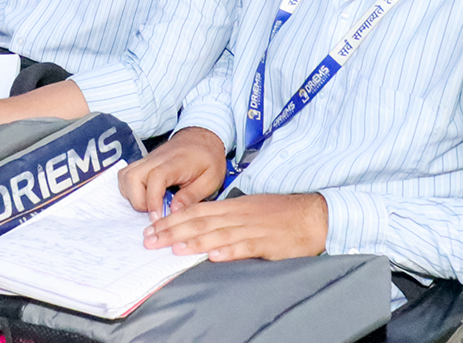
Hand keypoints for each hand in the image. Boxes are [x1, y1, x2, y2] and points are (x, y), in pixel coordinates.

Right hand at [120, 127, 227, 218]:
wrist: (203, 137)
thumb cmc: (208, 159)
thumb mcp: (211, 180)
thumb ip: (192, 195)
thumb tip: (174, 211)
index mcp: (176, 162)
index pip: (156, 178)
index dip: (153, 200)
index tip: (156, 217)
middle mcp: (157, 159)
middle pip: (133, 177)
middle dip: (138, 201)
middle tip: (155, 213)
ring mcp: (147, 159)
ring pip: (125, 176)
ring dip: (131, 195)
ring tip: (149, 206)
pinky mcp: (143, 162)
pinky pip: (126, 175)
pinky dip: (129, 189)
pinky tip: (144, 197)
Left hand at [146, 191, 329, 261]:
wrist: (312, 215)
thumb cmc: (279, 214)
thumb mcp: (248, 209)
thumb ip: (224, 218)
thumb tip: (199, 227)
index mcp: (232, 205)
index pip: (196, 211)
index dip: (172, 219)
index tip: (152, 228)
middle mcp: (238, 214)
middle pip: (200, 221)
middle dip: (173, 231)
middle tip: (150, 241)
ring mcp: (252, 227)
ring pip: (218, 233)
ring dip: (194, 241)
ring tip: (174, 248)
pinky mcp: (267, 241)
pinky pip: (246, 246)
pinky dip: (229, 251)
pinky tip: (214, 256)